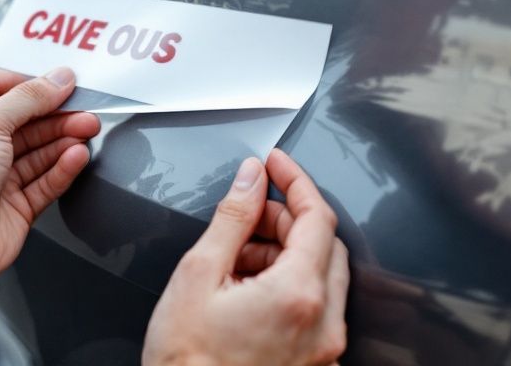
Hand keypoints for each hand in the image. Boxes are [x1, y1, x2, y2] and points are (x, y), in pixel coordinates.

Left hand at [0, 67, 99, 276]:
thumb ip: (28, 98)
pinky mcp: (11, 205)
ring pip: (36, 151)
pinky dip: (62, 167)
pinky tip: (76, 155)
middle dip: (55, 114)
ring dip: (64, 138)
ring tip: (87, 129)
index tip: (61, 82)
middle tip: (84, 109)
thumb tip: (58, 79)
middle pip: (22, 120)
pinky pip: (43, 180)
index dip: (30, 85)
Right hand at [143, 149, 348, 365]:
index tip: (276, 165)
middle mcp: (323, 323)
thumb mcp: (199, 274)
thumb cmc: (186, 361)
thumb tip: (251, 179)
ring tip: (236, 257)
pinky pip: (315, 307)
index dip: (296, 181)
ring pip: (321, 275)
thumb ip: (232, 218)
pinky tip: (248, 287)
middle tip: (249, 211)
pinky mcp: (314, 362)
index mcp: (298, 295)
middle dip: (287, 218)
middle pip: (323, 244)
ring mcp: (323, 348)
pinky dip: (289, 283)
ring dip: (286, 251)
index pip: (317, 216)